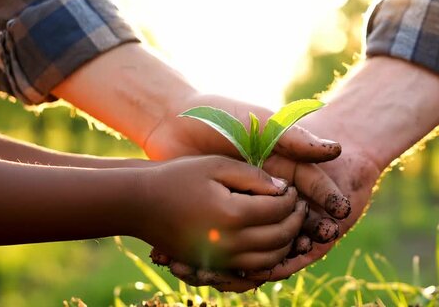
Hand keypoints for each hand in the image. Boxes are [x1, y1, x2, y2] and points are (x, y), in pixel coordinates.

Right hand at [133, 155, 307, 270]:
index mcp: (233, 214)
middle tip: (299, 206)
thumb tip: (283, 189)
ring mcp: (220, 260)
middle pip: (280, 238)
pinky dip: (267, 262)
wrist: (140, 204)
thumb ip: (254, 176)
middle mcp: (229, 243)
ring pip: (270, 260)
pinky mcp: (212, 268)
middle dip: (296, 221)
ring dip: (287, 243)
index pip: (279, 210)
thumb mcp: (217, 165)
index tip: (292, 189)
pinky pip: (250, 273)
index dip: (292, 198)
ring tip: (289, 224)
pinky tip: (271, 246)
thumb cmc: (178, 177)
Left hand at [165, 56, 438, 289]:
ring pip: (273, 228)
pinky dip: (253, 248)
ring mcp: (247, 200)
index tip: (342, 211)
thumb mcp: (258, 124)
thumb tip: (336, 150)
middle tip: (325, 239)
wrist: (170, 124)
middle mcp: (268, 184)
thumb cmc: (218, 115)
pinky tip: (261, 258)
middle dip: (312, 225)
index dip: (328, 197)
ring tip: (296, 253)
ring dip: (286, 241)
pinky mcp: (225, 215)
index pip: (312, 184)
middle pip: (298, 210)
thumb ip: (294, 138)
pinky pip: (244, 235)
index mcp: (282, 161)